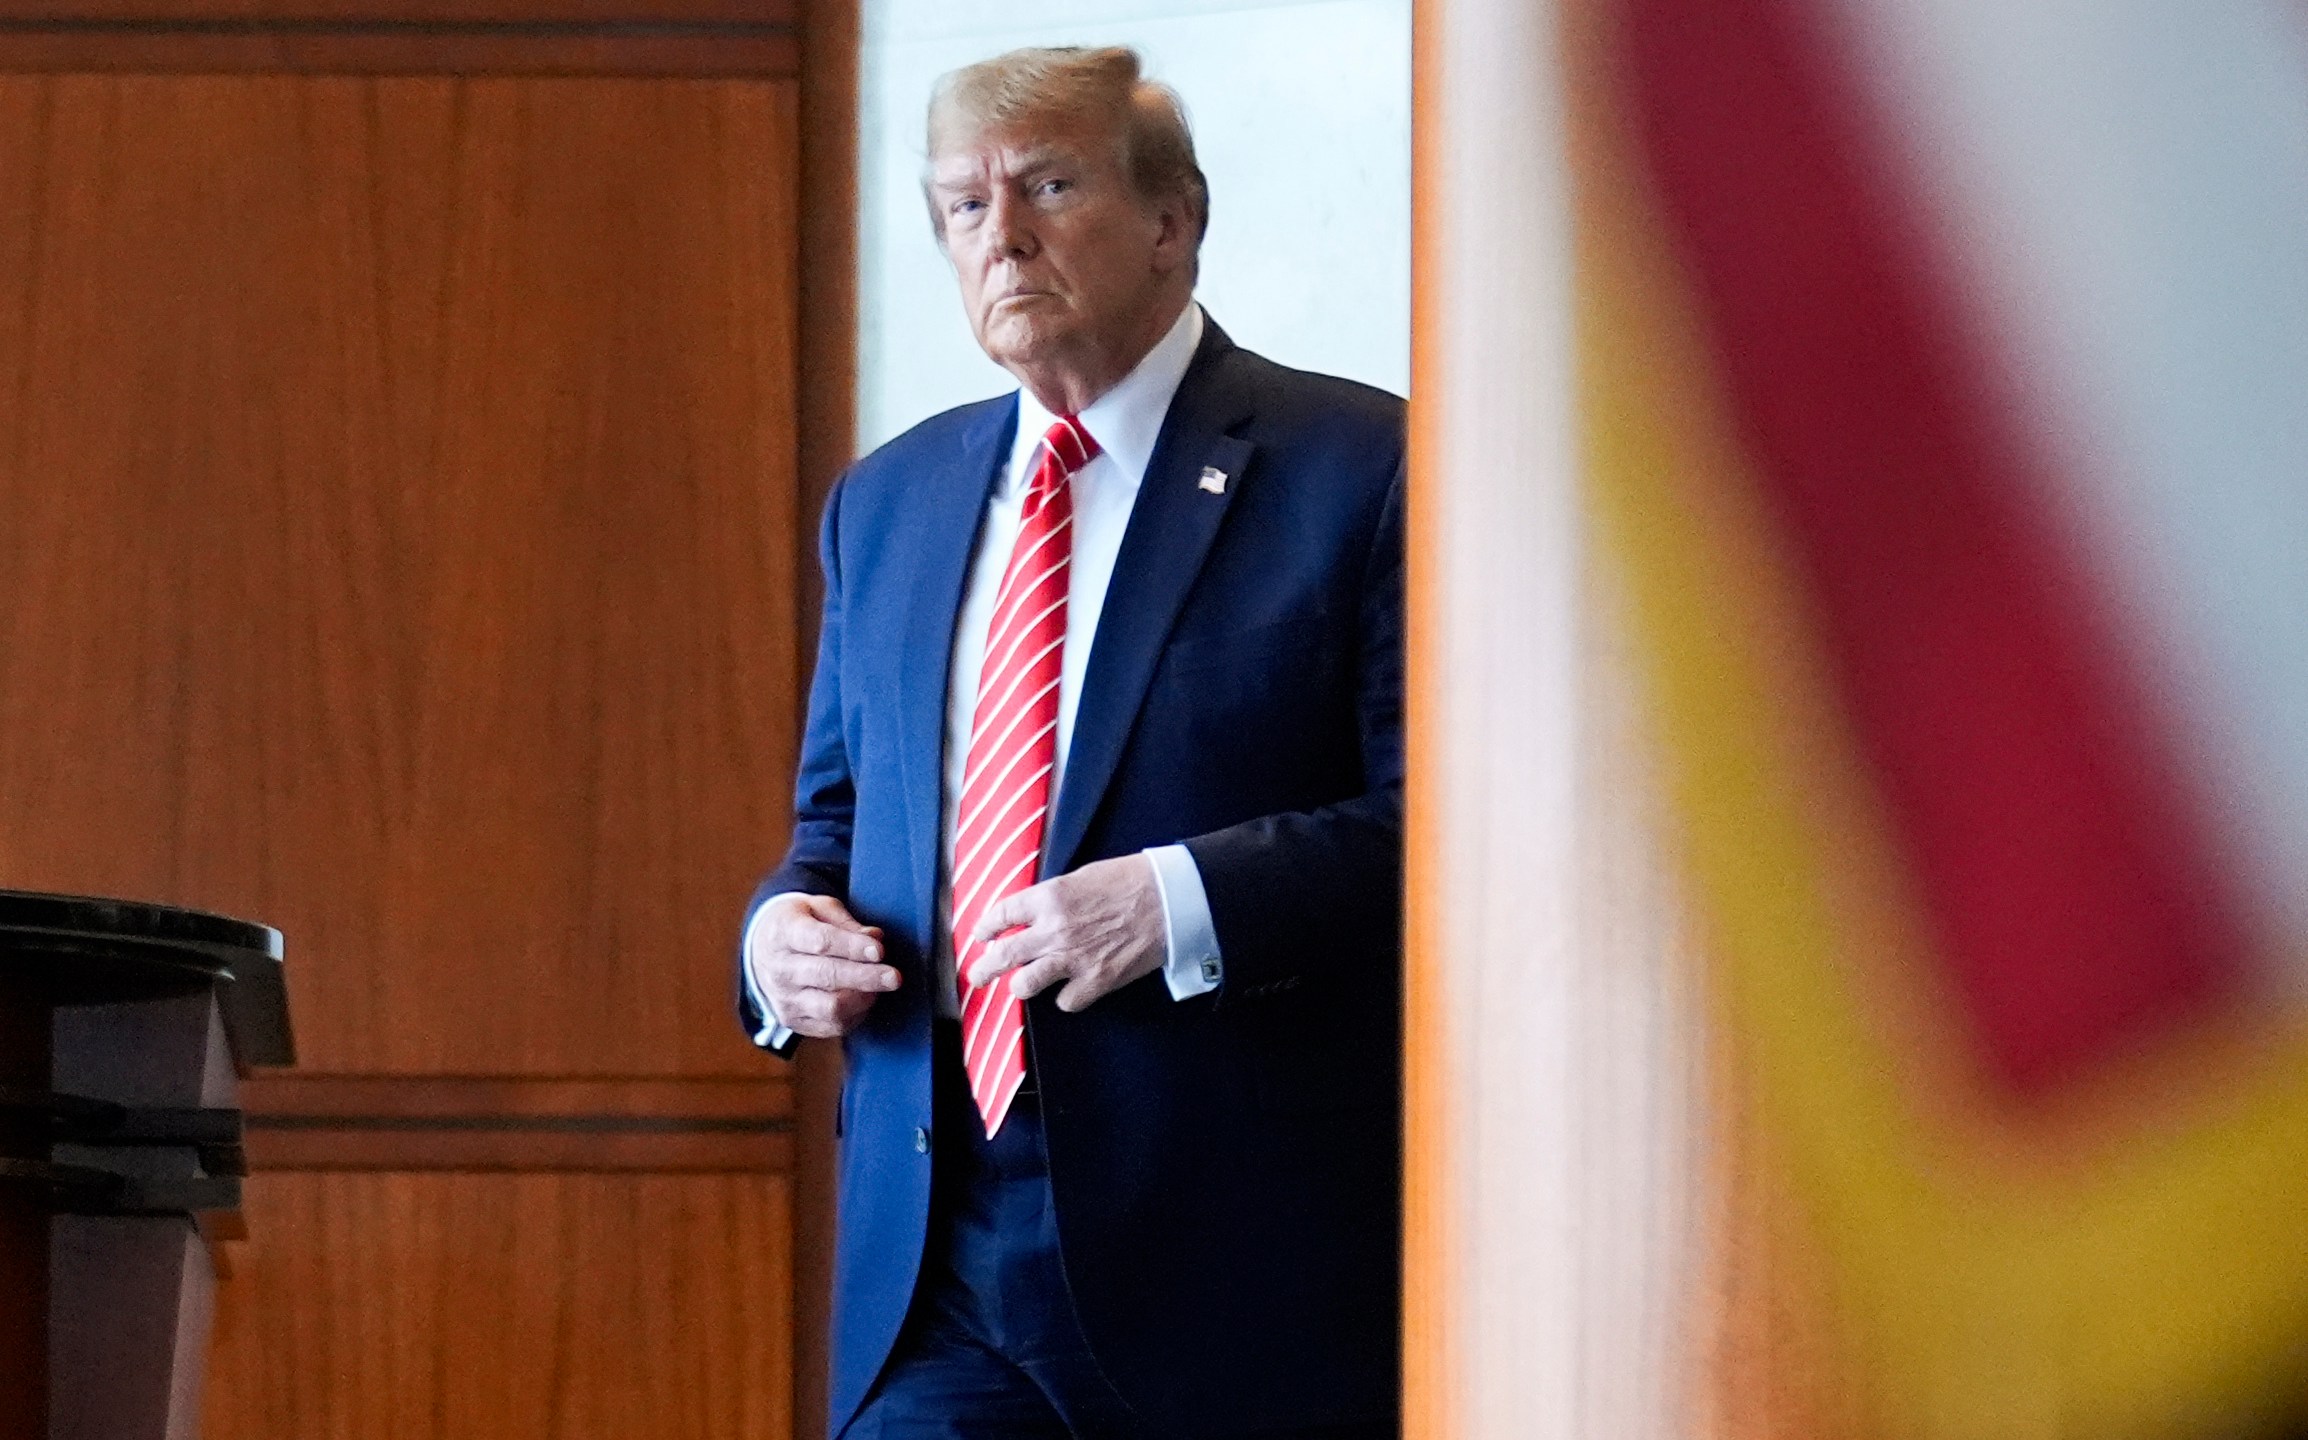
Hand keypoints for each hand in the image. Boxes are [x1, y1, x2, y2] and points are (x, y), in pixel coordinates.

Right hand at [746, 893, 896, 1038]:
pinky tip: (867, 997)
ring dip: (863, 998)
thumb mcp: (819, 908)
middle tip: (894, 977)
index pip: (819, 942)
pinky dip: (856, 1014)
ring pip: (830, 1008)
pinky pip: (832, 1026)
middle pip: (826, 976)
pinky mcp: (793, 1021)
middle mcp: (779, 970)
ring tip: (882, 984)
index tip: (879, 950)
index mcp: (783, 933)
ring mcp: (784, 999)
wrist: (763, 950)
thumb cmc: (801, 923)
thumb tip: (875, 938)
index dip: (852, 947)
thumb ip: (847, 922)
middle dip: (865, 978)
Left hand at [967, 854, 1165, 1013]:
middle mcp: (1054, 930)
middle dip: (984, 968)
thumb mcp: (1080, 876)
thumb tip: (1030, 914)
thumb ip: (1051, 897)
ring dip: (1019, 986)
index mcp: (1049, 897)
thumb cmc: (1129, 881)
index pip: (1002, 914)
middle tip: (978, 975)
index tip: (981, 934)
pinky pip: (1064, 1002)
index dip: (986, 926)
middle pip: (1004, 955)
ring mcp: (1073, 959)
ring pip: (1024, 984)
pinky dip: (1065, 997)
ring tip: (1020, 985)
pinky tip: (1069, 989)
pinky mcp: (1095, 981)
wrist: (1168, 900)